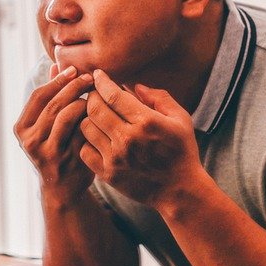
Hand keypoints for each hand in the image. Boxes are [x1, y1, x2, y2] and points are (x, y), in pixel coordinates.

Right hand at [14, 65, 94, 205]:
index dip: (57, 81)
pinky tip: (98, 112)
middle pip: (53, 103)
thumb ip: (50, 96)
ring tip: (94, 94)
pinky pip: (79, 131)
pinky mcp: (65, 160)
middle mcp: (30, 140)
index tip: (73, 70)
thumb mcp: (46, 124)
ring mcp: (46, 152)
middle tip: (89, 77)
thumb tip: (55, 66)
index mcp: (21, 128)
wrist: (63, 188)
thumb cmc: (56, 147)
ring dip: (82, 100)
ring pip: (66, 115)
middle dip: (73, 86)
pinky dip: (89, 118)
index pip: (39, 95)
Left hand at [80, 69, 203, 209]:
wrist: (180, 191)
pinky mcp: (108, 174)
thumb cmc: (181, 151)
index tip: (97, 75)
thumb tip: (135, 86)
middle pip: (94, 108)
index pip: (113, 95)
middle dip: (91, 95)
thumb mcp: (180, 119)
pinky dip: (86, 140)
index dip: (101, 81)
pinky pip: (84, 150)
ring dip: (87, 117)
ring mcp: (116, 158)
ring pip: (86, 127)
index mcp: (146, 121)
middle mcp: (128, 139)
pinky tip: (96, 136)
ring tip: (95, 114)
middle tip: (94, 93)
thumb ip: (159, 97)